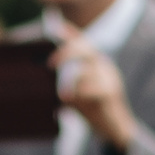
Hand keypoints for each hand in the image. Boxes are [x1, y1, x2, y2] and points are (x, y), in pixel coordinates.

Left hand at [52, 33, 136, 151]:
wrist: (114, 128)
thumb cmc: (91, 107)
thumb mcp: (75, 93)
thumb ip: (64, 84)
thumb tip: (40, 81)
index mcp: (94, 63)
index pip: (82, 42)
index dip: (69, 32)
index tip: (53, 25)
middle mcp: (103, 66)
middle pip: (86, 49)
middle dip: (67, 52)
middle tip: (49, 64)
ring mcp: (109, 78)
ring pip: (88, 70)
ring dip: (72, 80)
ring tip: (62, 95)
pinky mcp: (111, 93)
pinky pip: (96, 88)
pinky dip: (82, 93)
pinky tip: (72, 100)